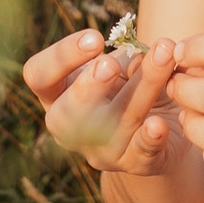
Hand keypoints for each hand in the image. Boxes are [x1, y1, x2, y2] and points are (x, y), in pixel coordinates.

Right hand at [23, 26, 187, 176]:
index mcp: (56, 95)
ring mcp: (100, 152)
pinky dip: (150, 138)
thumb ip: (127, 57)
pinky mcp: (135, 164)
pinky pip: (141, 154)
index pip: (39, 77)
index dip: (61, 56)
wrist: (164, 124)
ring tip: (164, 57)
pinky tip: (158, 124)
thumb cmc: (130, 83)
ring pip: (115, 124)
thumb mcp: (122, 64)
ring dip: (143, 87)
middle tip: (110, 65)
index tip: (96, 38)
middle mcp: (69, 129)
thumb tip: (143, 57)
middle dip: (87, 88)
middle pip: (64, 115)